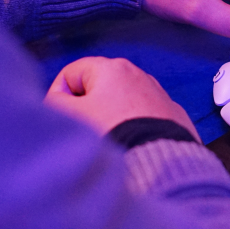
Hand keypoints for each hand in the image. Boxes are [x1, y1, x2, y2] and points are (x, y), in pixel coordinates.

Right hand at [44, 57, 199, 140]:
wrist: (159, 161)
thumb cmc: (111, 132)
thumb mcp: (72, 116)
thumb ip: (55, 103)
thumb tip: (56, 100)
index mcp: (112, 67)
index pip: (71, 73)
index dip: (58, 96)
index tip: (63, 120)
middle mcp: (138, 74)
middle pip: (97, 87)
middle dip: (86, 108)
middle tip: (85, 133)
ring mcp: (159, 94)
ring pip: (121, 103)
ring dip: (110, 118)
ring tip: (110, 141)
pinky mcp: (173, 115)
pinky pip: (143, 118)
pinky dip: (134, 127)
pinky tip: (132, 145)